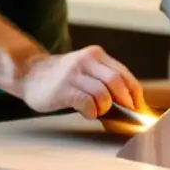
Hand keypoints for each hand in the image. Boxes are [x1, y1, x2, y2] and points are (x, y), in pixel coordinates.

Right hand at [18, 45, 144, 118]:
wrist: (30, 74)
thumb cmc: (63, 77)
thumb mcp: (86, 69)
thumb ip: (105, 78)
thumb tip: (131, 102)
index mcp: (96, 55)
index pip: (124, 75)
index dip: (135, 94)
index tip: (138, 108)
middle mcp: (86, 60)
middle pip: (117, 82)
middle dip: (125, 102)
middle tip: (124, 115)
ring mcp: (74, 74)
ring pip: (103, 94)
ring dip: (105, 108)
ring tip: (98, 111)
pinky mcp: (63, 89)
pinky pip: (87, 103)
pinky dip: (92, 112)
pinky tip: (87, 112)